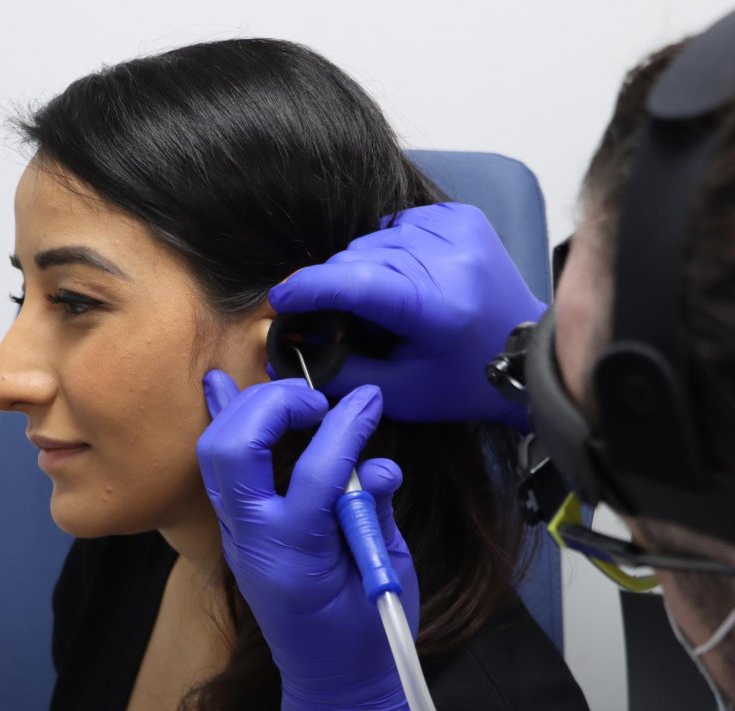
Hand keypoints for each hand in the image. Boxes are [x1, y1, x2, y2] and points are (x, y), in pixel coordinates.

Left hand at [198, 371, 418, 710]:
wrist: (332, 683)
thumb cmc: (367, 635)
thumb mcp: (386, 573)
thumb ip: (376, 510)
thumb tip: (378, 464)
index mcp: (298, 554)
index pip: (317, 473)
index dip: (346, 427)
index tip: (369, 399)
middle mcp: (254, 539)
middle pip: (238, 450)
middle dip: (275, 405)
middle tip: (318, 400)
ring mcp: (237, 534)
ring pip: (216, 453)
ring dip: (248, 409)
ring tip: (292, 397)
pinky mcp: (237, 530)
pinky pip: (219, 468)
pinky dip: (221, 422)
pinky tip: (220, 384)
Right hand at [268, 202, 545, 427]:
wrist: (527, 359)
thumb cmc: (464, 383)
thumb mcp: (401, 394)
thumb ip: (342, 372)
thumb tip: (293, 347)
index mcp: (435, 306)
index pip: (354, 282)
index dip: (308, 287)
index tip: (282, 297)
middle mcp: (451, 260)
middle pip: (359, 257)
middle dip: (339, 284)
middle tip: (346, 316)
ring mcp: (461, 232)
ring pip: (376, 237)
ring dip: (364, 264)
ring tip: (385, 299)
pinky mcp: (466, 218)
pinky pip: (403, 223)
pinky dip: (392, 245)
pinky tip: (406, 273)